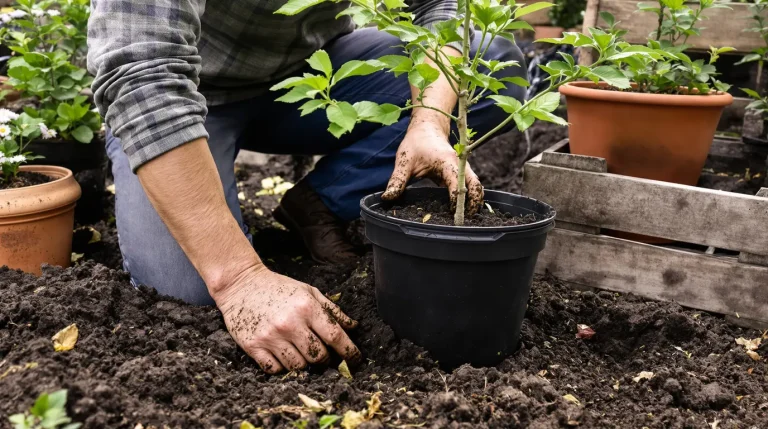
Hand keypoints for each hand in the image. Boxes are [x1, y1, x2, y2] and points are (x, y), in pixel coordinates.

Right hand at [214, 265, 360, 373]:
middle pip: (318, 356)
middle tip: (321, 353)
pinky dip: (282, 366)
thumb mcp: (308, 291)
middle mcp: (290, 323)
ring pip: (298, 366)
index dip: (349, 351)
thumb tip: (353, 327)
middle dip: (324, 358)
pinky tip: (282, 354)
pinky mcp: (254, 347)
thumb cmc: (278, 288)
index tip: (355, 359)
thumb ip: (332, 310)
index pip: (335, 336)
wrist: (241, 284)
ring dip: (303, 363)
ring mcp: (271, 337)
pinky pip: (276, 370)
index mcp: (306, 307)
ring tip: (299, 351)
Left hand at [382, 123, 483, 213]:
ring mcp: (463, 168)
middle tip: (465, 221)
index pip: (458, 184)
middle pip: (475, 186)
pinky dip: (470, 196)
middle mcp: (460, 165)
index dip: (456, 200)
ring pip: (475, 186)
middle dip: (474, 203)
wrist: (427, 128)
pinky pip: (470, 185)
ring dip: (474, 201)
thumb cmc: (416, 143)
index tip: (452, 214)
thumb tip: (388, 198)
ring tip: (465, 219)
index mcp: (447, 162)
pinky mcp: (461, 172)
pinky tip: (462, 209)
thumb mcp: (404, 161)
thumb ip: (397, 181)